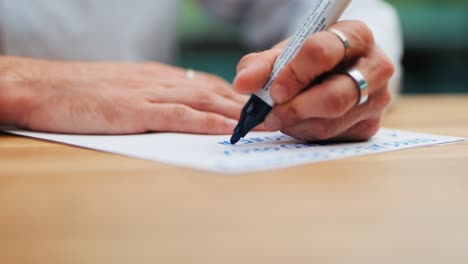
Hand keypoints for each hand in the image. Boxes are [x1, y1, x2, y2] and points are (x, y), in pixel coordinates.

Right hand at [0, 57, 246, 133]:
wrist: (44, 87)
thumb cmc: (84, 91)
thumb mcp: (127, 87)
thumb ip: (156, 95)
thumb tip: (184, 105)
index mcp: (159, 76)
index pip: (208, 83)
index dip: (237, 96)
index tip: (260, 107)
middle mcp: (161, 80)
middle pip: (214, 89)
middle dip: (247, 103)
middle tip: (275, 113)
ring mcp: (149, 93)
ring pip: (203, 99)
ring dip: (236, 111)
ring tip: (264, 122)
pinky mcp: (135, 110)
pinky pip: (178, 115)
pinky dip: (206, 120)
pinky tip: (226, 128)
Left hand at [233, 20, 394, 140]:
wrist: (335, 73)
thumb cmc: (309, 60)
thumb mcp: (285, 54)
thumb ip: (260, 66)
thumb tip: (242, 84)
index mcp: (355, 35)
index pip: (322, 52)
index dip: (293, 74)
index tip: (274, 91)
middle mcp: (376, 66)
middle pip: (334, 97)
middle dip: (295, 109)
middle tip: (271, 114)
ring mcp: (377, 99)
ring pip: (331, 122)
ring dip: (296, 124)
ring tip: (281, 117)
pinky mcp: (370, 125)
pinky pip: (333, 138)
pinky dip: (307, 133)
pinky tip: (299, 123)